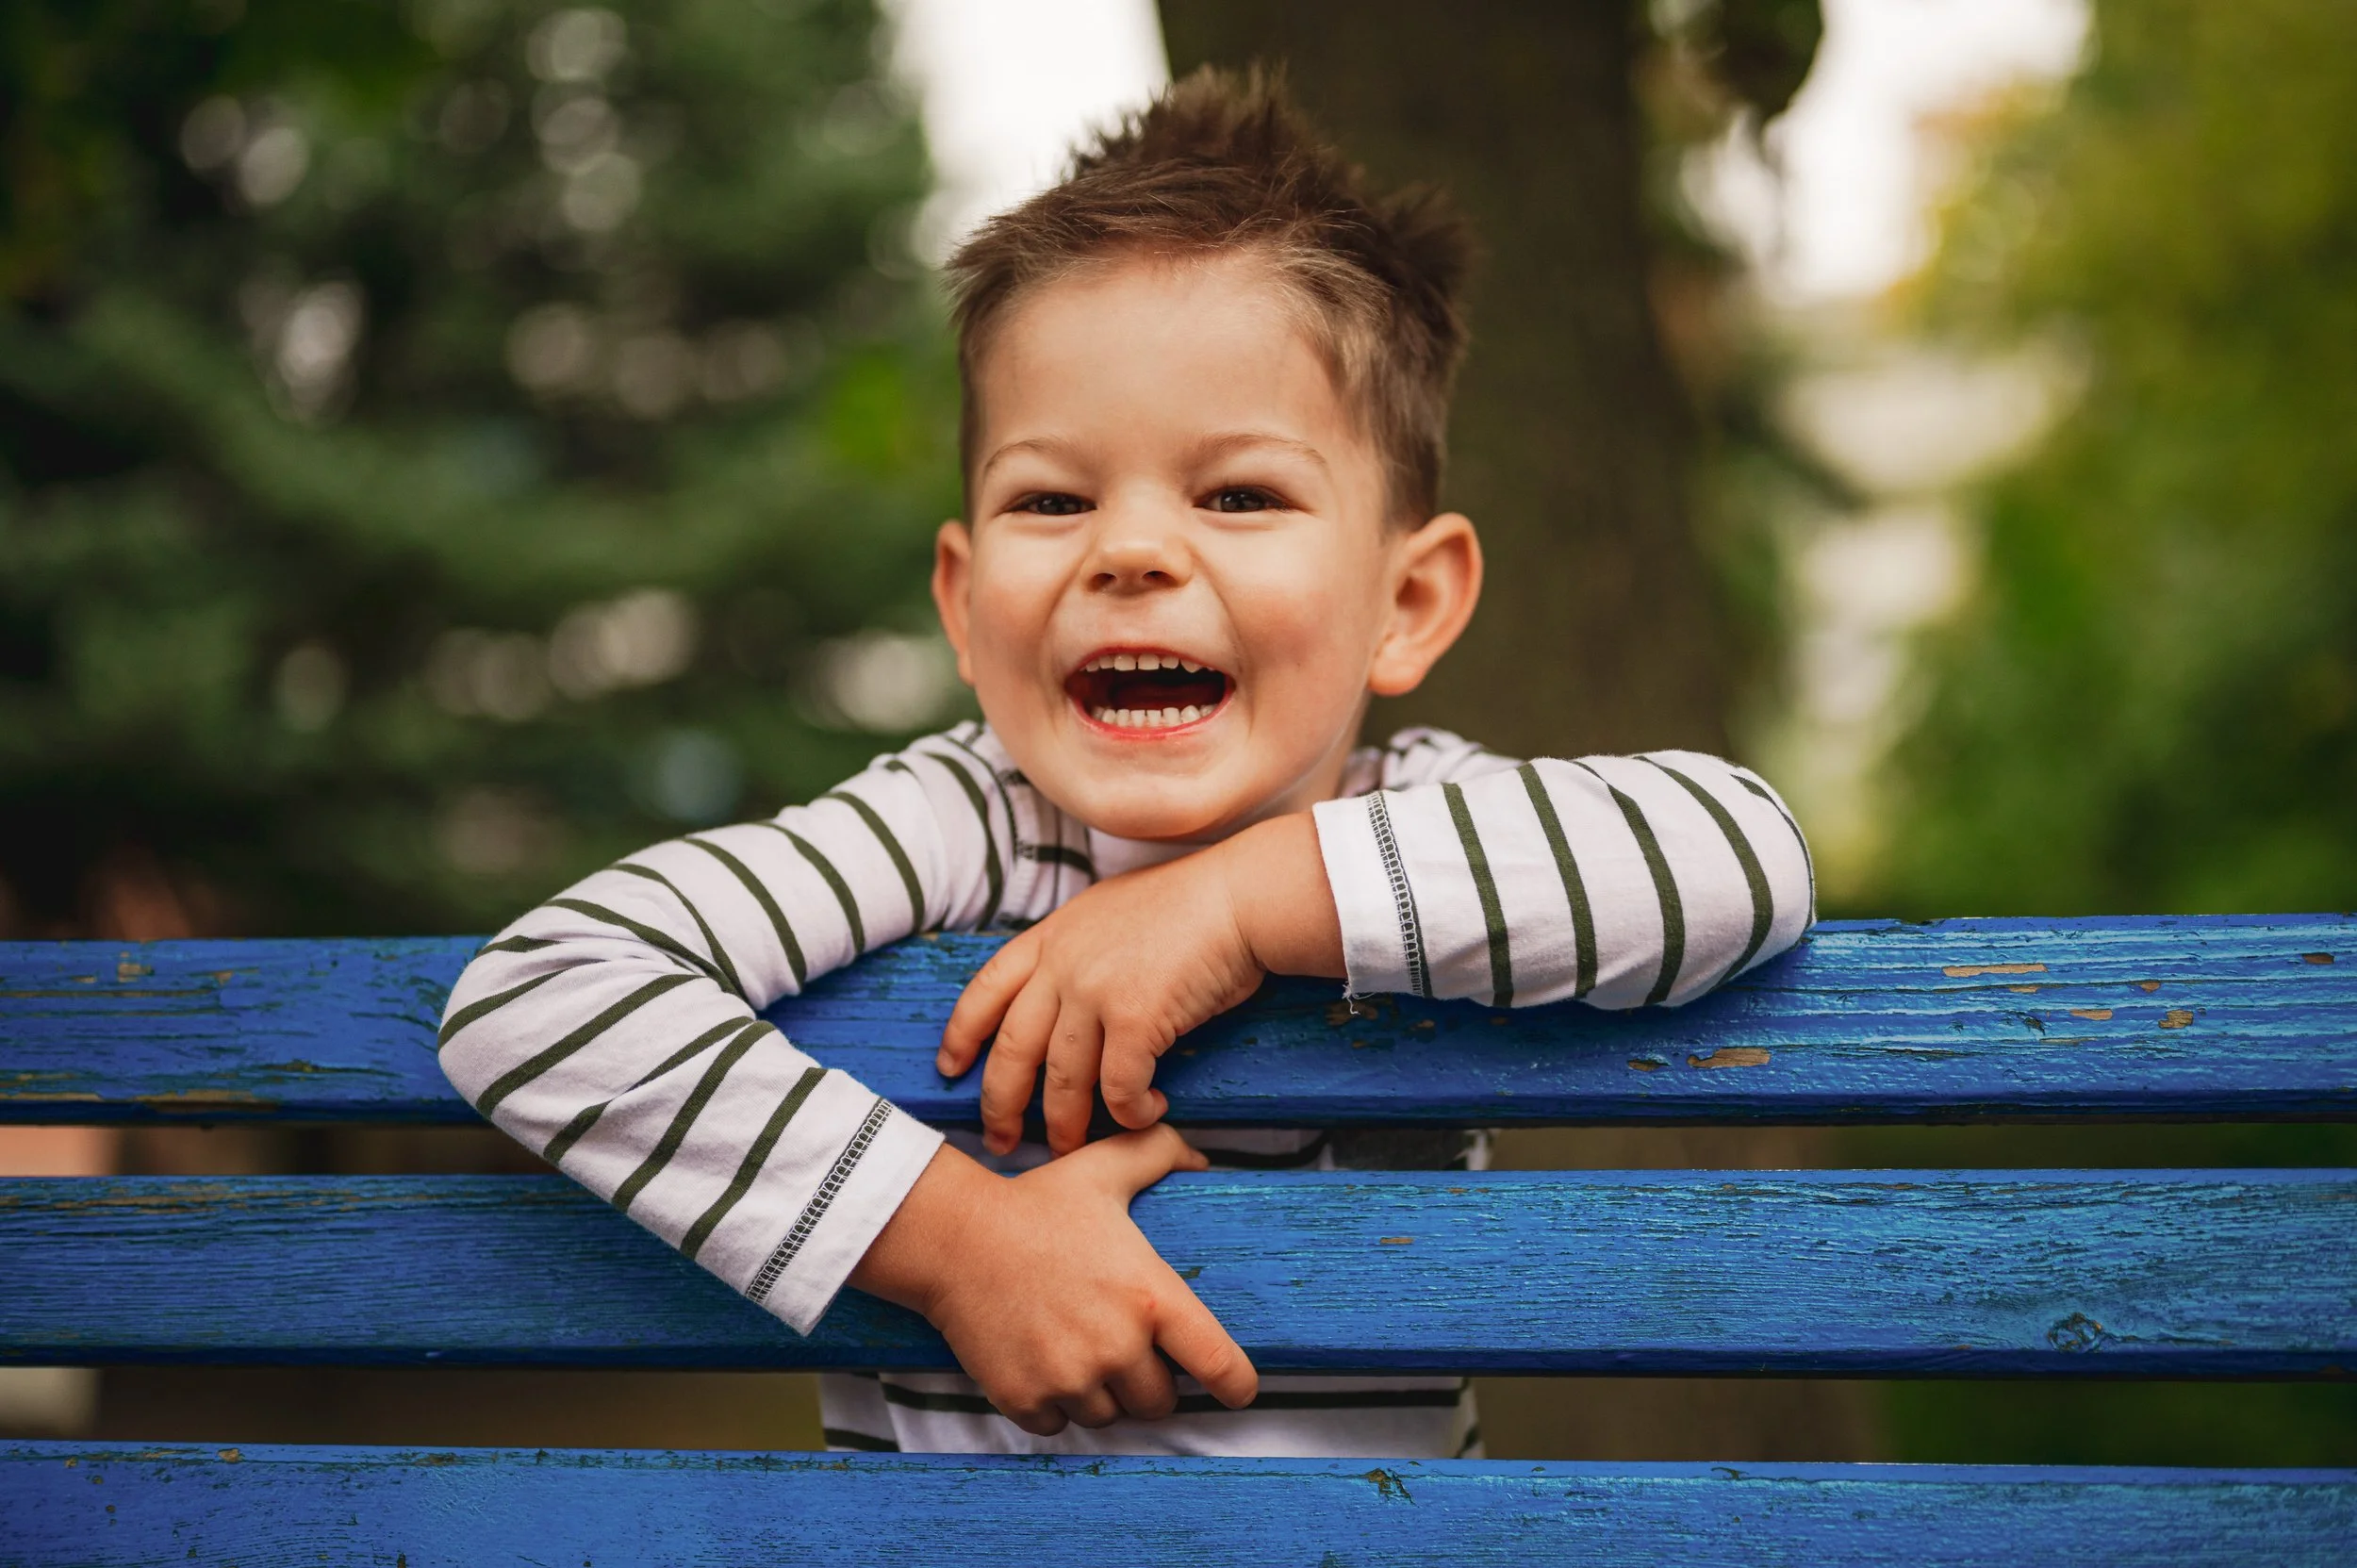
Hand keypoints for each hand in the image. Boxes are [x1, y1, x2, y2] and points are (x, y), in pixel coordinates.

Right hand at [848, 1126, 1257, 1433]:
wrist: (954, 1237)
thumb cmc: (1035, 1202)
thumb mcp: (1104, 1168)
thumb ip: (1159, 1154)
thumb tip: (1199, 1158)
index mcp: (1149, 1297)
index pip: (1219, 1366)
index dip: (1236, 1385)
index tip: (1235, 1389)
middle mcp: (1117, 1347)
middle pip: (1160, 1401)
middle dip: (1148, 1379)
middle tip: (1123, 1345)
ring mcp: (1070, 1379)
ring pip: (1110, 1417)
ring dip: (1102, 1394)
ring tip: (1078, 1348)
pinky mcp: (1027, 1400)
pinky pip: (1059, 1425)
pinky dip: (1055, 1404)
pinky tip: (1042, 1361)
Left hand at [937, 814, 1342, 1155]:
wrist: (1241, 896)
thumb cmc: (1190, 905)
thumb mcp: (1109, 911)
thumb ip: (1077, 950)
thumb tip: (1065, 998)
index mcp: (1051, 936)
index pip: (985, 991)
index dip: (961, 1035)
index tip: (949, 1070)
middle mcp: (1062, 965)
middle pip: (1012, 1050)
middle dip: (1000, 1105)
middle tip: (1001, 1142)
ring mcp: (1095, 992)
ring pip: (1062, 1081)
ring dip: (1066, 1124)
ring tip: (1073, 1147)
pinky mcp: (1136, 1020)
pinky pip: (1120, 1090)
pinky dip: (1131, 1114)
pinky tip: (1147, 1115)